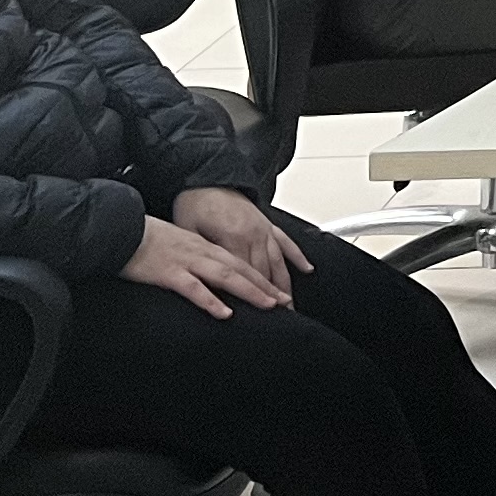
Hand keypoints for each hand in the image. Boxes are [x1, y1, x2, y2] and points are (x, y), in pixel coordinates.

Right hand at [122, 212, 287, 319]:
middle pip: (241, 269)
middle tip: (285, 303)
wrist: (120, 228)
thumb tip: (208, 277)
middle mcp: (201, 252)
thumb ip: (195, 258)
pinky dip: (212, 301)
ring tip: (269, 305)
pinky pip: (194, 288)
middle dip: (266, 286)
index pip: (240, 263)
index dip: (262, 278)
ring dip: (250, 291)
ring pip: (226, 276)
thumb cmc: (146, 239)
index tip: (279, 292)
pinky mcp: (169, 273)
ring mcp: (187, 262)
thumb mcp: (178, 245)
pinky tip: (225, 313)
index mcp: (204, 247)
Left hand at [168, 187, 298, 305]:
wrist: (206, 177)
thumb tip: (209, 279)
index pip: (244, 274)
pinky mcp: (267, 223)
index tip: (258, 314)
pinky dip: (297, 256)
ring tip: (291, 305)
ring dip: (285, 284)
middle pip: (265, 272)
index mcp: (233, 236)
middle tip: (281, 319)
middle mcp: (253, 233)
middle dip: (273, 297)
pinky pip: (286, 242)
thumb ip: (203, 254)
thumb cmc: (194, 203)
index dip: (251, 296)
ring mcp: (263, 228)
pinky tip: (306, 270)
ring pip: (278, 262)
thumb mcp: (189, 229)